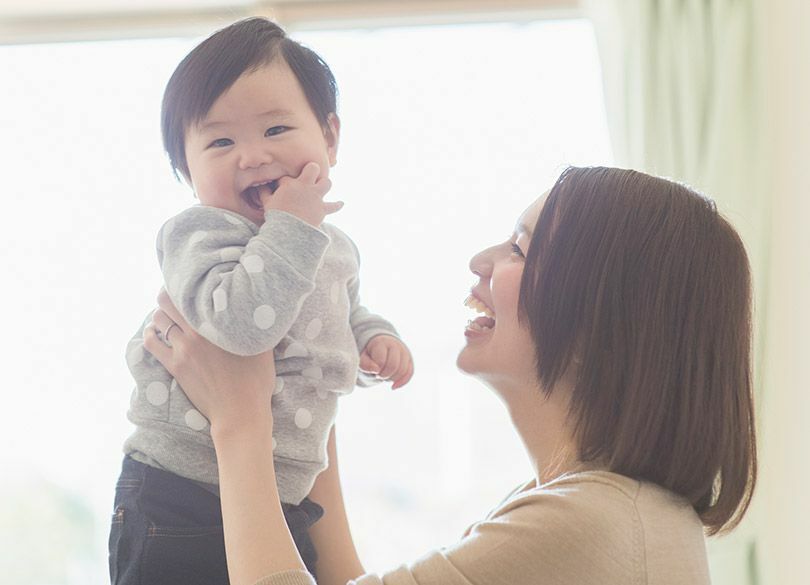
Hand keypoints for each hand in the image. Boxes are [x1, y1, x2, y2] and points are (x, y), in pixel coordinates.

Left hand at [143, 288, 276, 435]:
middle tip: (175, 296)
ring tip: (168, 315)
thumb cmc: (256, 380)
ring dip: (160, 314)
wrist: (240, 412)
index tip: (190, 283)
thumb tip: (256, 306)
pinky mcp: (174, 365)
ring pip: (158, 319)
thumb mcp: (263, 347)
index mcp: (217, 324)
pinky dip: (150, 333)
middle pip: (167, 301)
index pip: (191, 293)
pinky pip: (151, 342)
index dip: (186, 284)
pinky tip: (156, 332)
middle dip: (168, 294)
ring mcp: (182, 349)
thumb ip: (255, 324)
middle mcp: (196, 332)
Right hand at [262, 161, 342, 226]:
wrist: (289, 231)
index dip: (284, 179)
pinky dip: (337, 205)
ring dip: (324, 183)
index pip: (288, 174)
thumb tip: (259, 185)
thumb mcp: (267, 203)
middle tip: (308, 173)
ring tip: (322, 185)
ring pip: (327, 183)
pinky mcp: (322, 209)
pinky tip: (341, 203)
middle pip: (313, 168)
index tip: (280, 185)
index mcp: (290, 183)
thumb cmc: (276, 216)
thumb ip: (264, 192)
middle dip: (311, 169)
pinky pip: (333, 206)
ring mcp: (316, 197)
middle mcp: (305, 186)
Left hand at [358, 335, 413, 389]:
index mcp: (381, 342)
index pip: (381, 361)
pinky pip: (410, 373)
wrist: (382, 346)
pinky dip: (402, 382)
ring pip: (402, 370)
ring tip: (384, 376)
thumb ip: (365, 364)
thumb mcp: (363, 358)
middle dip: (384, 375)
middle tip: (378, 375)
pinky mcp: (410, 360)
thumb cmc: (370, 355)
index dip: (376, 370)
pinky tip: (393, 387)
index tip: (372, 370)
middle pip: (393, 366)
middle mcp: (395, 345)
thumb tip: (376, 370)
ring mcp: (404, 352)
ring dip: (391, 378)